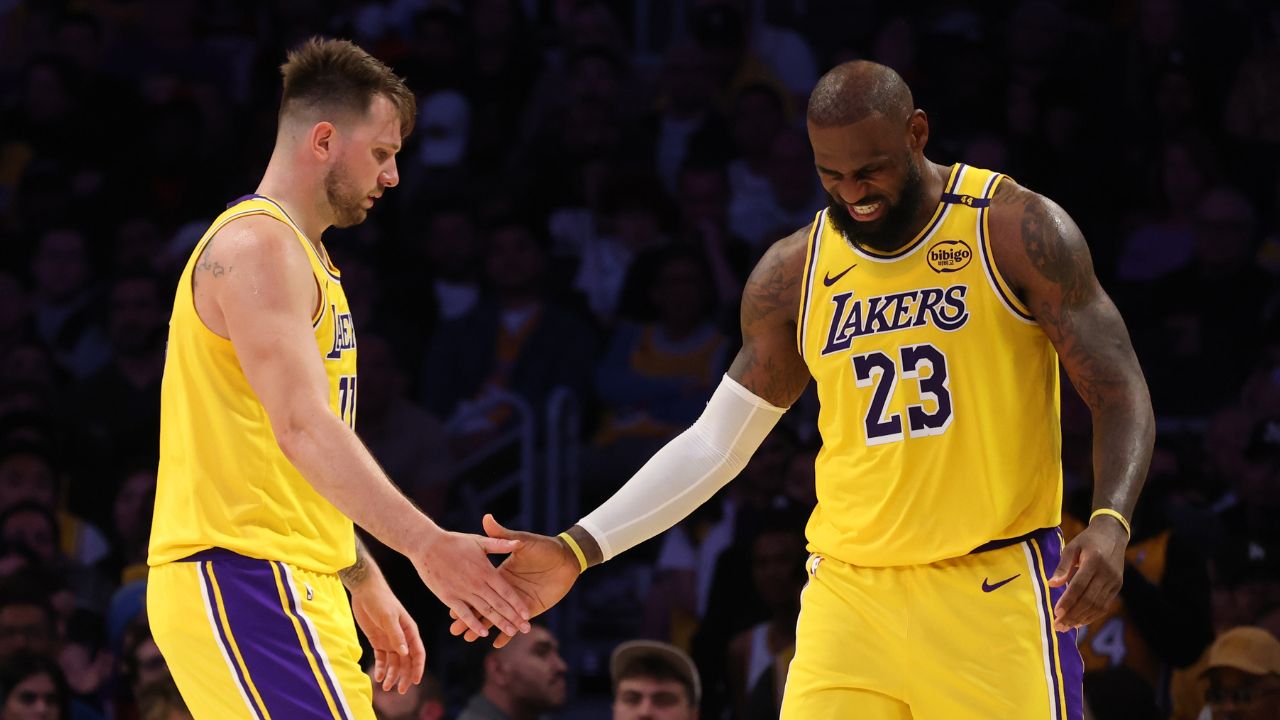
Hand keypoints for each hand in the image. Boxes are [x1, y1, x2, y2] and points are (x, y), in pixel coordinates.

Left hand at [350, 580, 424, 694]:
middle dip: (405, 676)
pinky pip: (382, 658)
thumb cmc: (380, 600)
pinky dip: (381, 668)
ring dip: (391, 674)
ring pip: (394, 662)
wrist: (365, 589)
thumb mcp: (388, 617)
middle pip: (407, 661)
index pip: (418, 652)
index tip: (416, 681)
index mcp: (410, 630)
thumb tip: (404, 653)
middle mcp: (402, 637)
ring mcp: (390, 639)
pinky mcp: (378, 640)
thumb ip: (396, 635)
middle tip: (400, 691)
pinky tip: (377, 677)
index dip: (418, 667)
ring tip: (386, 687)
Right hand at [413, 526, 531, 638]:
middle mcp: (476, 583)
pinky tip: (482, 633)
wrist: (426, 544)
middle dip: (513, 617)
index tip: (527, 614)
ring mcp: (462, 591)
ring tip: (511, 632)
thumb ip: (500, 543)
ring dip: (498, 623)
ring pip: (484, 611)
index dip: (517, 603)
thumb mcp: (479, 541)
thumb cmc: (454, 541)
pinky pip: (463, 613)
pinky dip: (473, 623)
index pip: (505, 590)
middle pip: (498, 604)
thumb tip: (518, 543)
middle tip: (526, 629)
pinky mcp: (448, 597)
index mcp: (485, 570)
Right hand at [448, 514, 581, 647]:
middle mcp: (505, 589)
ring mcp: (517, 600)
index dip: (467, 598)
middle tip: (453, 630)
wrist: (567, 557)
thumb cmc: (544, 547)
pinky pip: (517, 622)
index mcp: (499, 573)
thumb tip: (487, 518)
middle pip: (483, 606)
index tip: (451, 608)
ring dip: (483, 628)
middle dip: (469, 619)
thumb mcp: (522, 541)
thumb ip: (503, 535)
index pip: (479, 589)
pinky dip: (507, 634)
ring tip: (467, 639)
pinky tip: (496, 643)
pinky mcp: (531, 608)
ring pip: (496, 617)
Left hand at [1048, 518, 1127, 631]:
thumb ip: (1063, 566)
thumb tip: (1052, 584)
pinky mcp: (1117, 587)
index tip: (1056, 612)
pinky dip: (1092, 616)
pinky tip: (1079, 622)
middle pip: (1089, 599)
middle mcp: (1106, 573)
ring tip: (1066, 627)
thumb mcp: (1072, 547)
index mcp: (1094, 561)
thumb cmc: (1088, 540)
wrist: (1113, 534)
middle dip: (1073, 614)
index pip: (1079, 585)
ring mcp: (1114, 581)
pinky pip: (1104, 605)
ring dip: (1081, 618)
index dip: (1068, 600)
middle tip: (1058, 626)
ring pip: (1098, 605)